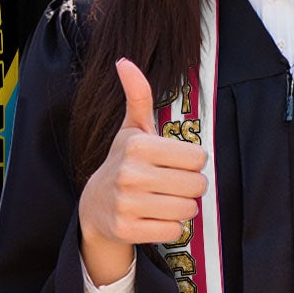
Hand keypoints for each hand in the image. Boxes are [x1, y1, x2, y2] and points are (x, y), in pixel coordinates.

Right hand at [77, 58, 207, 286]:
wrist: (94, 206)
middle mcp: (130, 173)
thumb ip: (138, 96)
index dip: (191, 162)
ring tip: (163, 201)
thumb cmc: (123, 162)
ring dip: (182, 208)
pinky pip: (173, 231)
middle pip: (196, 184)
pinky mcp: (127, 229)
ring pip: (188, 209)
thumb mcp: (131, 129)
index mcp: (137, 145)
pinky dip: (170, 227)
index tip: (174, 164)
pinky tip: (153, 218)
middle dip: (190, 186)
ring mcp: (127, 203)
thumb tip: (124, 61)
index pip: (198, 157)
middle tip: (171, 185)